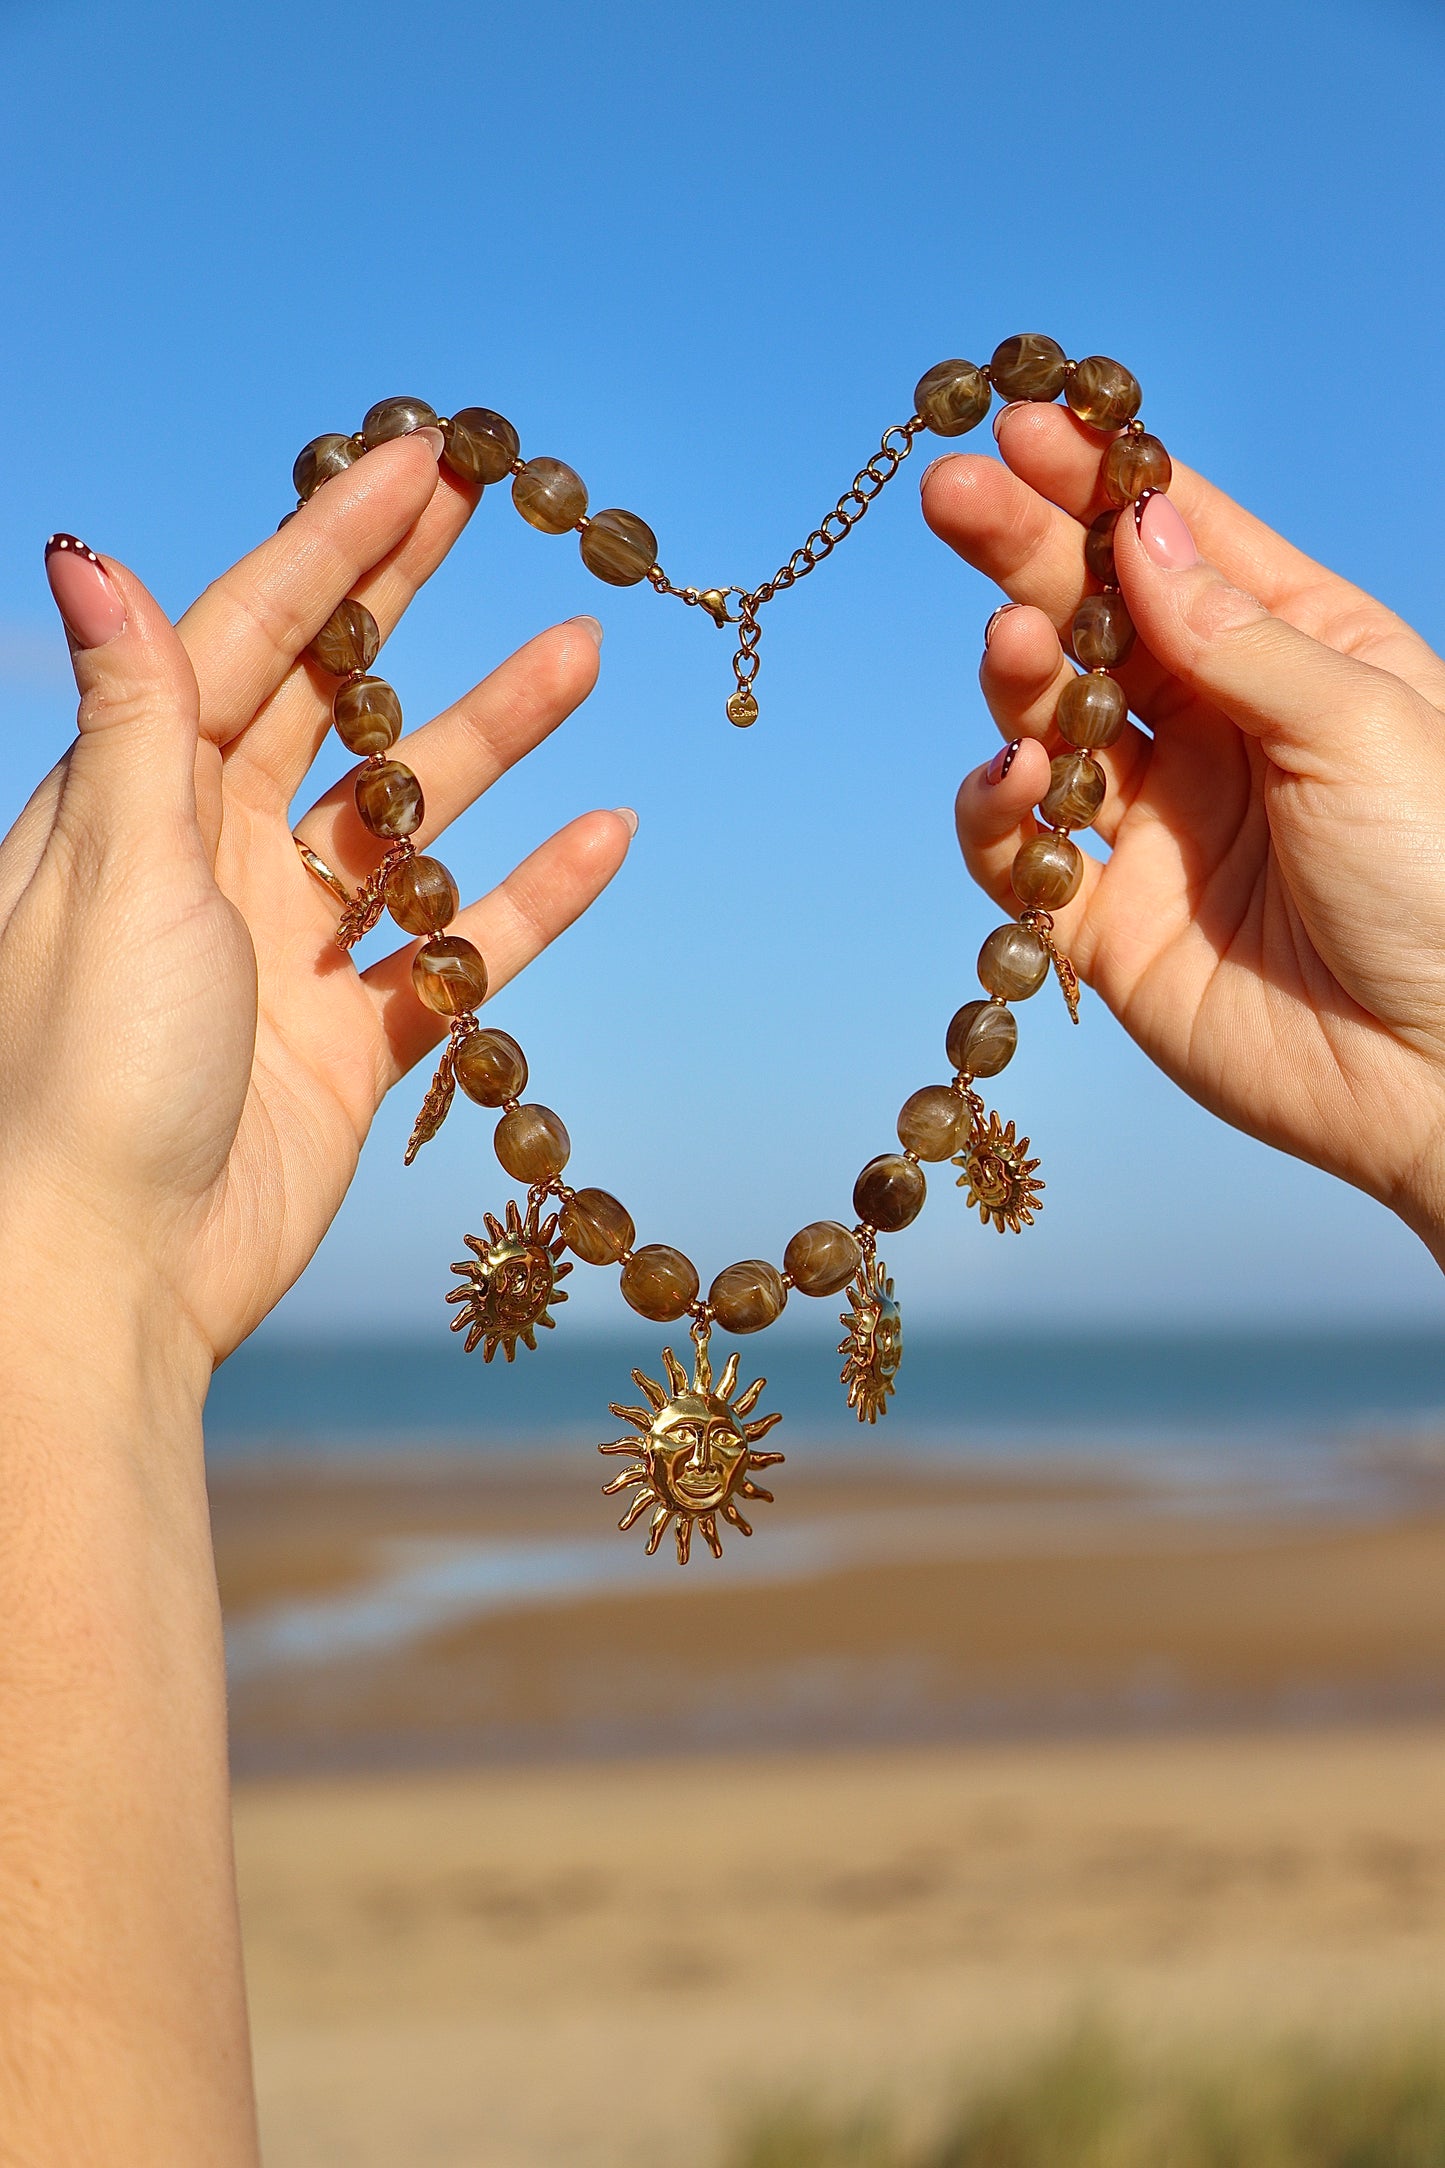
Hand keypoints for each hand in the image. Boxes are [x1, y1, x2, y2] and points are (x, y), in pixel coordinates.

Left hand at [6, 432, 629, 1363]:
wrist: (105, 1274)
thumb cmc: (81, 1068)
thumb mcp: (112, 868)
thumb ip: (133, 715)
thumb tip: (85, 552)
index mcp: (135, 800)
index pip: (243, 636)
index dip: (330, 547)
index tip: (414, 461)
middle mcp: (208, 857)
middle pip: (328, 702)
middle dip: (403, 600)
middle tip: (484, 503)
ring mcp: (285, 949)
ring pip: (408, 820)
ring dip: (490, 739)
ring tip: (579, 656)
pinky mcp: (344, 1041)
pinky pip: (453, 952)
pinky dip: (526, 900)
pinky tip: (604, 838)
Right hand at [924, 406, 1444, 1263]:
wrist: (1441, 1076)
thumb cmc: (1443, 884)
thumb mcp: (1360, 727)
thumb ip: (1234, 634)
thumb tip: (1140, 526)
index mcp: (1298, 655)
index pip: (1180, 544)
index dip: (1101, 481)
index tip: (1029, 420)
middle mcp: (1217, 726)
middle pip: (1096, 615)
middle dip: (1024, 549)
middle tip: (953, 493)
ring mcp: (1157, 824)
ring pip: (1047, 721)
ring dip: (1018, 675)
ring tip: (1015, 647)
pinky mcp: (1103, 923)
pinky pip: (1019, 848)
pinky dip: (996, 811)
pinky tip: (1011, 779)